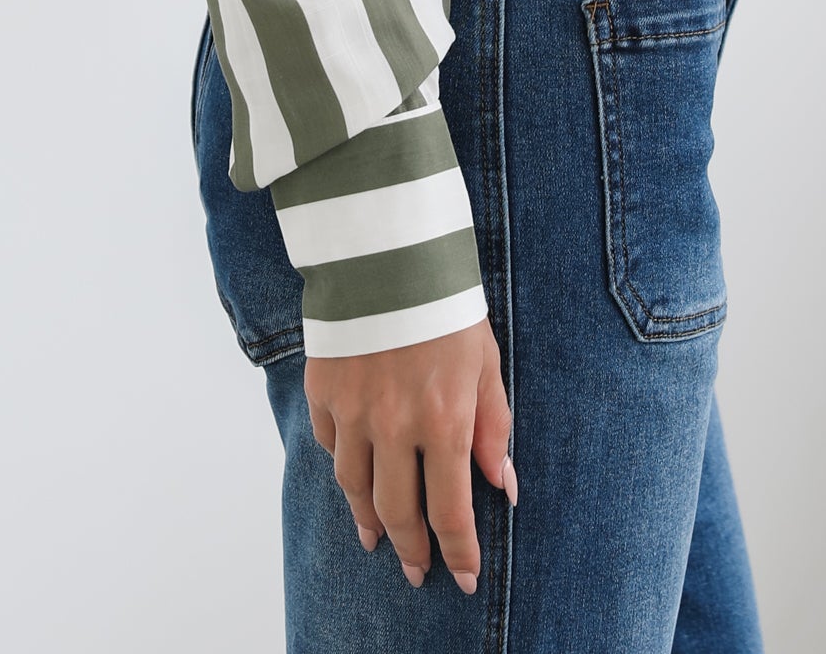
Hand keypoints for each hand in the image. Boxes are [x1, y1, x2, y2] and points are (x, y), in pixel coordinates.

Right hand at [303, 318, 514, 593]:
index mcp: (444, 421)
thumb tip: (502, 484)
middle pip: (397, 512)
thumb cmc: (446, 304)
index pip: (450, 511)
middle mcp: (395, 427)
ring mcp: (353, 411)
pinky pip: (330, 445)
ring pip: (355, 488)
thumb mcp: (486, 362)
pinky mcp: (323, 391)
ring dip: (369, 520)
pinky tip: (354, 474)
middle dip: (411, 551)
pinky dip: (343, 464)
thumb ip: (493, 427)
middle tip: (417, 571)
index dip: (458, 552)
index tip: (463, 576)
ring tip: (378, 539)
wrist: (389, 250)